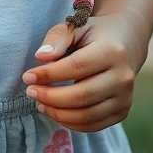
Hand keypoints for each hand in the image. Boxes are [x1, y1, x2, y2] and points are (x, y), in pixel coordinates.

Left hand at [22, 14, 141, 132]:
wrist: (125, 44)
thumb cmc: (93, 34)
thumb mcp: (75, 27)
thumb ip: (57, 38)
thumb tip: (41, 57)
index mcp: (112, 51)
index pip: (76, 67)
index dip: (49, 74)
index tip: (27, 76)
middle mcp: (123, 77)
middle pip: (82, 96)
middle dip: (50, 97)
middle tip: (30, 91)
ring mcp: (125, 98)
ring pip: (87, 116)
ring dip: (57, 113)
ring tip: (39, 103)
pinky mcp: (122, 112)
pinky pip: (93, 125)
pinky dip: (70, 122)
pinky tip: (54, 111)